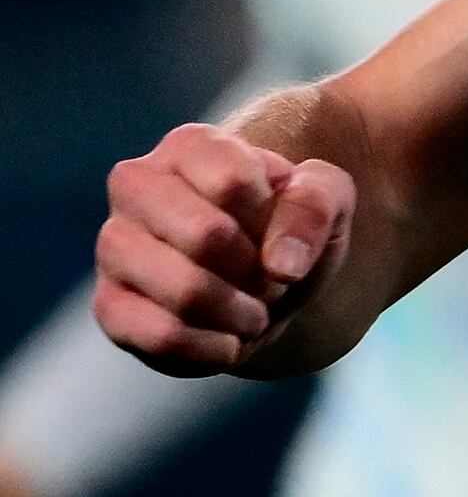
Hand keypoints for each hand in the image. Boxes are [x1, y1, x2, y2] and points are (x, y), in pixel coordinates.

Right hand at [96, 122, 355, 376]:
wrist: (264, 284)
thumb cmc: (287, 229)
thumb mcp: (329, 201)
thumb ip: (316, 206)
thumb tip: (282, 265)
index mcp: (189, 147)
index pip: (233, 181)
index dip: (274, 223)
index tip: (279, 234)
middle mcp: (136, 186)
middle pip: (206, 236)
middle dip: (258, 272)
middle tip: (272, 282)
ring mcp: (114, 245)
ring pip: (183, 291)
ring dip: (240, 314)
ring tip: (253, 311)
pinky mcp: (109, 305)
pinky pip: (162, 338)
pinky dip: (215, 349)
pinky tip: (228, 340)